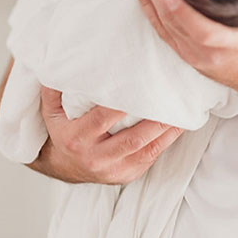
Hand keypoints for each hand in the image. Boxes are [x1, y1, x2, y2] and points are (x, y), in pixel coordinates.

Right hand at [34, 86, 182, 183]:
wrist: (63, 167)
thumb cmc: (63, 131)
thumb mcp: (52, 111)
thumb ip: (57, 88)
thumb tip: (62, 61)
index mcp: (77, 138)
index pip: (102, 119)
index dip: (122, 105)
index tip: (142, 87)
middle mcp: (95, 158)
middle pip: (132, 140)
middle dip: (156, 121)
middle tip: (174, 99)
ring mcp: (113, 170)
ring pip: (147, 151)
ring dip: (168, 131)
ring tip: (184, 111)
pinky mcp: (127, 175)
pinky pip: (152, 158)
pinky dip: (167, 141)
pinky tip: (180, 125)